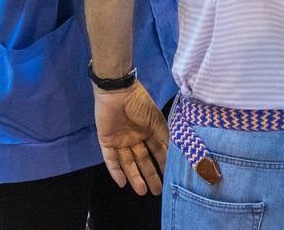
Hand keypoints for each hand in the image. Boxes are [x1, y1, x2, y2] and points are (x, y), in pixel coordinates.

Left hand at [94, 81, 168, 195]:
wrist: (117, 91)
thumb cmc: (139, 103)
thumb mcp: (156, 120)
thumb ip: (164, 136)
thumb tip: (177, 153)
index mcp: (148, 131)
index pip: (156, 152)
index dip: (162, 165)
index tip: (170, 179)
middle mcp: (135, 138)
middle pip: (143, 160)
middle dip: (150, 175)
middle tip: (157, 191)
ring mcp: (120, 140)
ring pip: (128, 163)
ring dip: (135, 177)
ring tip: (143, 191)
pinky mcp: (106, 141)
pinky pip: (110, 159)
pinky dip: (116, 171)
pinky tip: (122, 183)